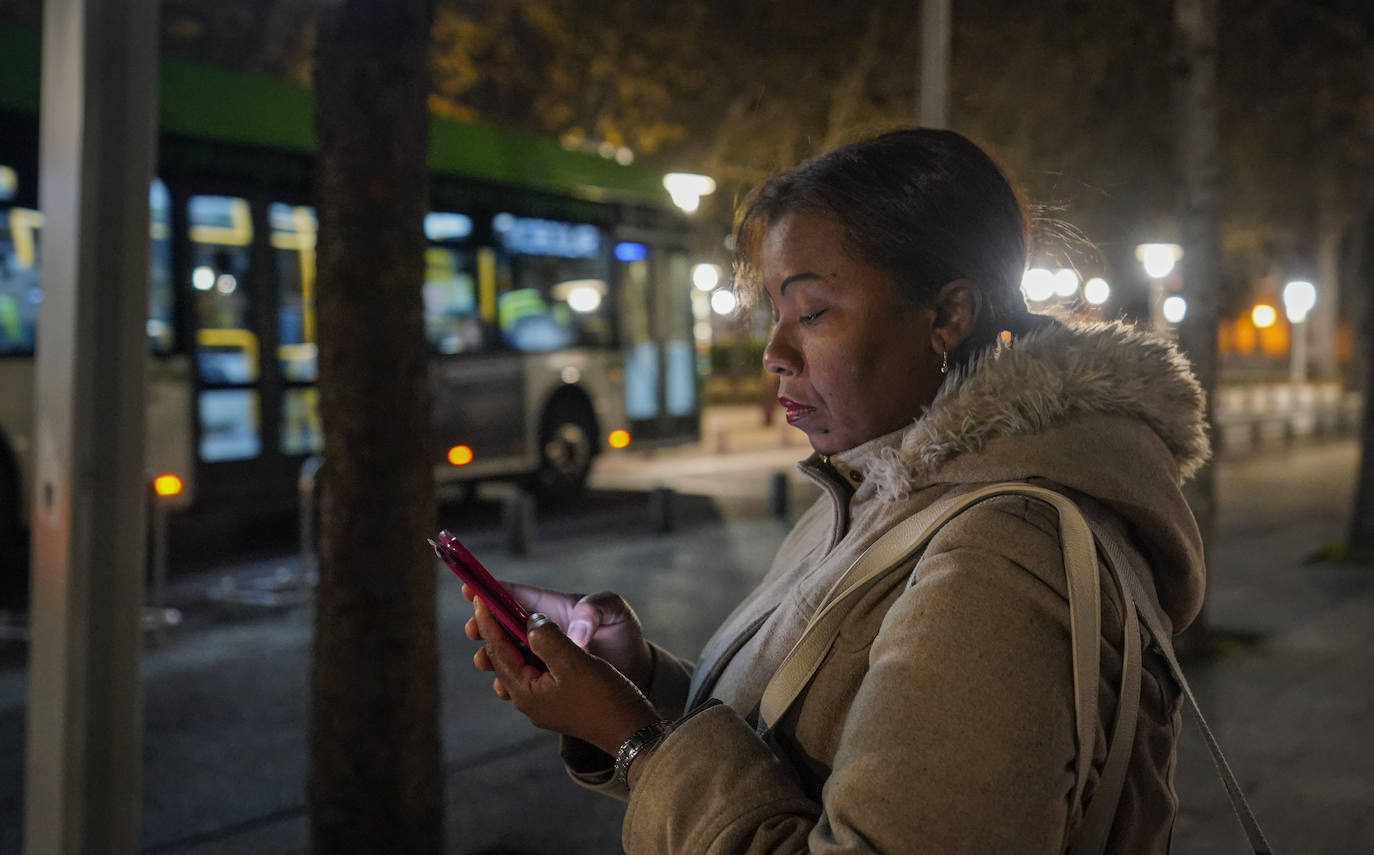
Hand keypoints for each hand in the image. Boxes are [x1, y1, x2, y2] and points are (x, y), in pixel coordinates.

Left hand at [470, 596, 659, 755]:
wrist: (633, 731)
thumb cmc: (605, 698)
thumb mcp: (575, 662)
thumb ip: (548, 638)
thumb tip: (530, 620)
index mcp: (525, 691)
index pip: (498, 649)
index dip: (488, 620)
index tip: (479, 595)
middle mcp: (528, 698)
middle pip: (503, 657)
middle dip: (493, 629)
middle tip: (484, 604)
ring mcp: (543, 701)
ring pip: (518, 663)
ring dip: (511, 638)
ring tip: (504, 618)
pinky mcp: (558, 699)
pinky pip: (536, 669)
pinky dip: (531, 649)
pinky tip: (537, 638)